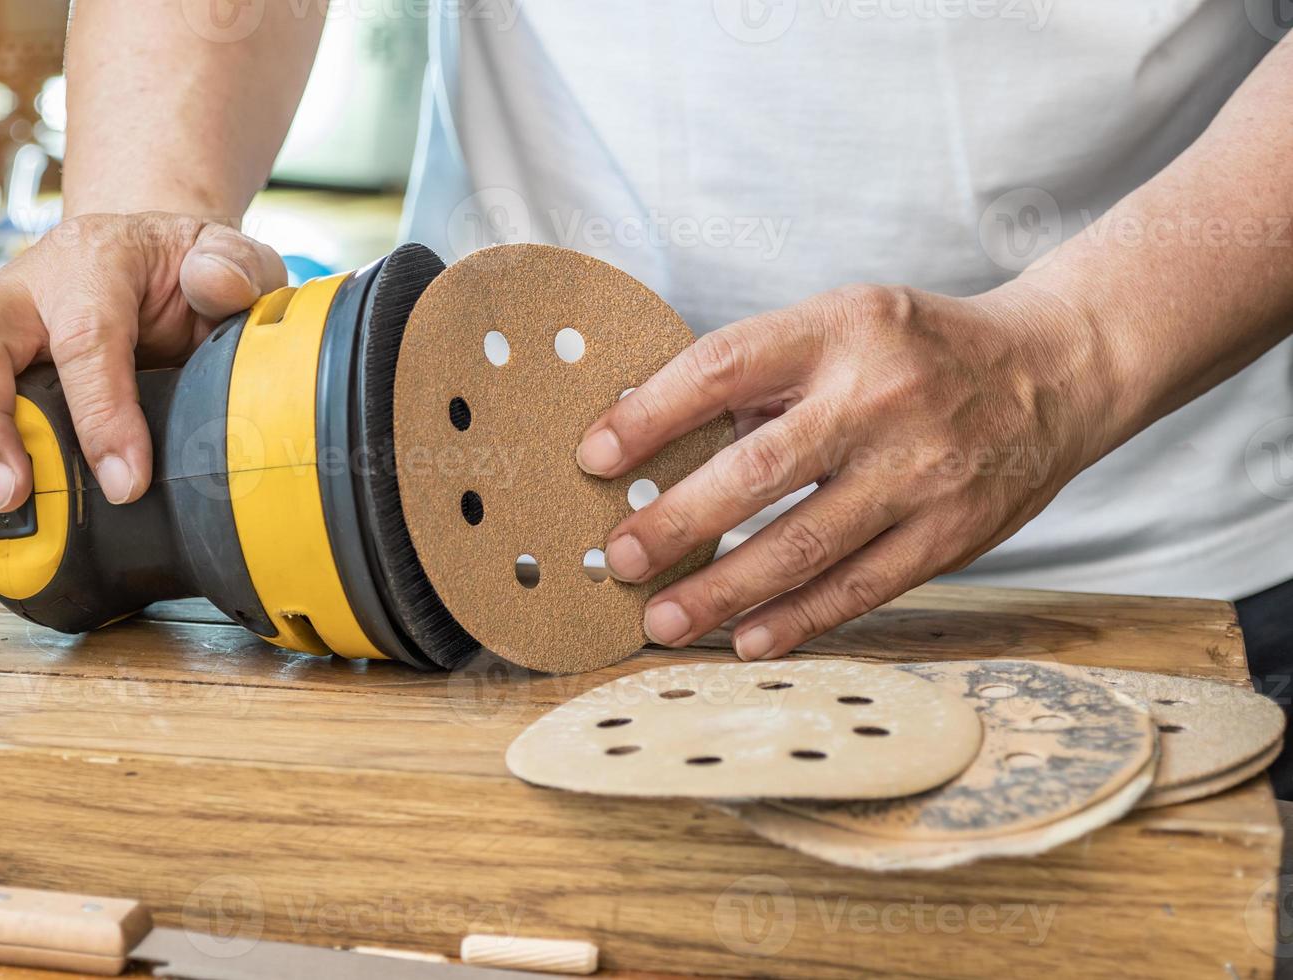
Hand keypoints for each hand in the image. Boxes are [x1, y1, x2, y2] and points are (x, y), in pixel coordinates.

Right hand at [0, 212, 286, 582]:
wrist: (137, 261)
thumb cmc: (180, 270)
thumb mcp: (222, 256)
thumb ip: (234, 265)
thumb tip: (218, 286)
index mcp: (88, 265)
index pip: (85, 338)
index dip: (101, 412)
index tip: (126, 483)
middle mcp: (16, 296)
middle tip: (9, 499)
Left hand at [577, 283, 1117, 659]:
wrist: (1055, 371)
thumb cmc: (918, 351)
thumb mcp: (842, 324)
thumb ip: (761, 375)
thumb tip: (652, 439)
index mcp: (839, 329)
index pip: (722, 368)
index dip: (649, 416)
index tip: (593, 457)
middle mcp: (879, 397)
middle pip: (756, 470)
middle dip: (675, 523)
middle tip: (617, 558)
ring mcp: (921, 470)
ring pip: (804, 545)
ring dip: (722, 590)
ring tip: (661, 619)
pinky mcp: (952, 532)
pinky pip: (860, 588)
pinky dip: (797, 619)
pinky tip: (744, 639)